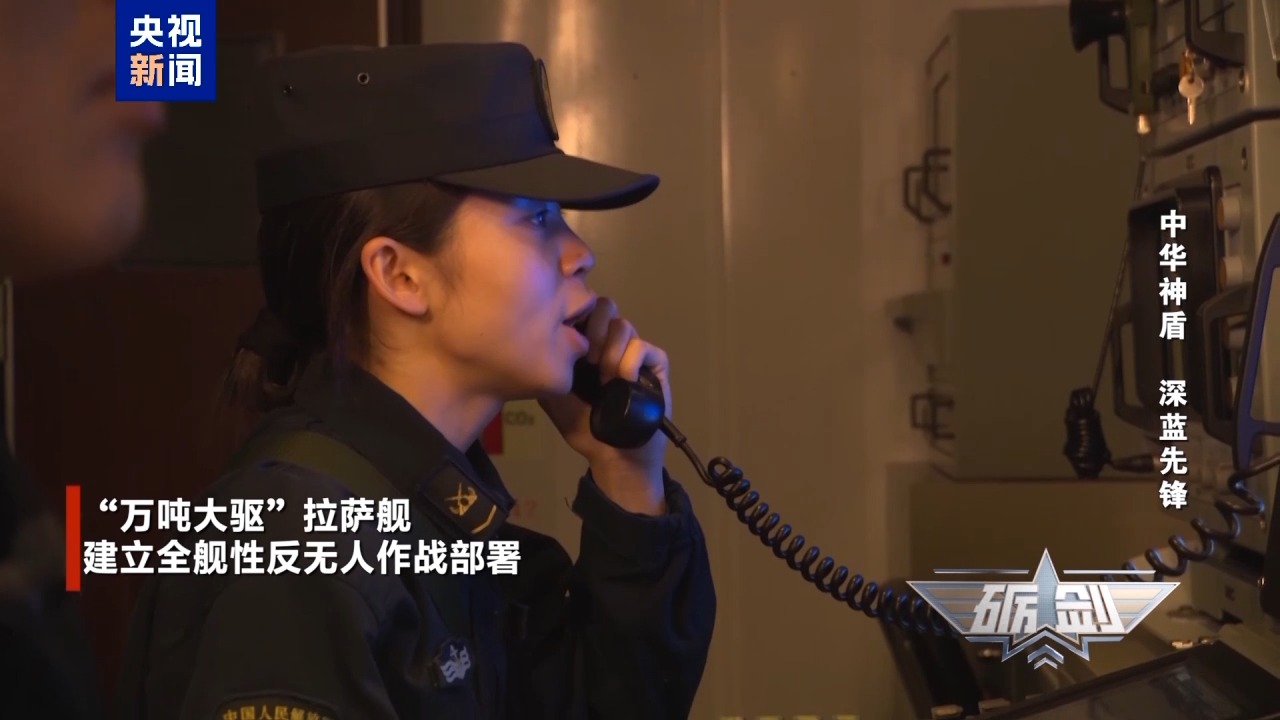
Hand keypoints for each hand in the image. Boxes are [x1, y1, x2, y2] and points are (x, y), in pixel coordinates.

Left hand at [538, 298, 671, 511]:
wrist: (613, 456)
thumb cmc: (585, 427)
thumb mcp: (553, 396)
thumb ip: (545, 368)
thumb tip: (533, 344)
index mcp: (587, 344)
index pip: (582, 308)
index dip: (574, 316)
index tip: (565, 340)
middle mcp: (611, 343)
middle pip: (605, 305)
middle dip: (593, 327)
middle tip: (586, 358)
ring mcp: (634, 352)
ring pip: (623, 325)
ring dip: (610, 349)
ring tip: (604, 375)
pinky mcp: (655, 365)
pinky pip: (643, 347)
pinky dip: (630, 360)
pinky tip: (621, 380)